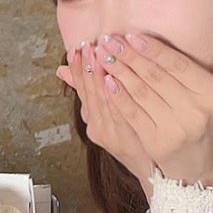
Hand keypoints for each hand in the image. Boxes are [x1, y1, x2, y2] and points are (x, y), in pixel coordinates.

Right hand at [56, 43, 154, 189]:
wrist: (150, 167)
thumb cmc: (133, 137)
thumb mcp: (108, 114)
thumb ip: (90, 91)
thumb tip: (62, 70)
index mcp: (92, 120)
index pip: (81, 89)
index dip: (78, 69)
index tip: (76, 49)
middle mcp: (97, 127)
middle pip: (89, 93)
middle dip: (88, 67)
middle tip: (88, 46)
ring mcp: (110, 134)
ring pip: (101, 100)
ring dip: (98, 75)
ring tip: (99, 53)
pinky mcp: (125, 138)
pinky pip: (118, 112)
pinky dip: (113, 95)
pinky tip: (111, 79)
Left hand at [91, 34, 212, 188]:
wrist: (203, 172)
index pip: (178, 66)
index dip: (153, 49)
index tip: (132, 35)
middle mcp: (196, 112)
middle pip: (155, 76)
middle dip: (129, 55)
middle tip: (108, 39)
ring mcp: (175, 128)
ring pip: (141, 92)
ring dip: (118, 71)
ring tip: (103, 55)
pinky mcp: (156, 142)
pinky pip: (133, 114)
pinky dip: (118, 97)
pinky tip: (106, 81)